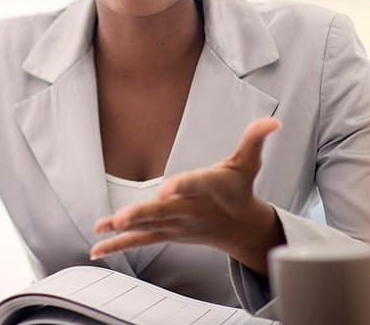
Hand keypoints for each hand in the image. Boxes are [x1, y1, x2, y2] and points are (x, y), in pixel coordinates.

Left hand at [91, 117, 284, 274]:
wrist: (241, 229)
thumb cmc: (239, 189)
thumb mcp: (249, 162)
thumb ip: (254, 139)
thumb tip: (272, 121)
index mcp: (208, 188)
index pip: (193, 184)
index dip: (179, 186)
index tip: (164, 190)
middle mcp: (189, 209)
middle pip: (163, 211)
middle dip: (142, 214)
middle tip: (121, 218)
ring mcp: (176, 224)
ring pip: (148, 226)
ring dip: (125, 228)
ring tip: (103, 227)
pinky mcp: (166, 233)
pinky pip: (140, 240)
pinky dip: (118, 244)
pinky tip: (96, 248)